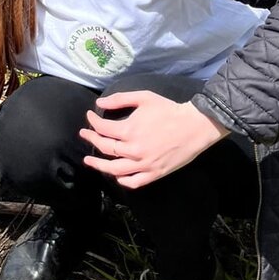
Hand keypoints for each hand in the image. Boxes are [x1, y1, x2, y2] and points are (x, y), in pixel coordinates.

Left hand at [79, 91, 228, 188]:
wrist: (194, 126)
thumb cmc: (168, 110)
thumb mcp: (143, 97)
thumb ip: (119, 99)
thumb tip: (99, 103)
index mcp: (130, 130)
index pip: (102, 128)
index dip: (93, 121)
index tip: (90, 116)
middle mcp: (134, 150)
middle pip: (105, 149)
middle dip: (91, 140)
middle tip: (84, 134)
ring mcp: (144, 164)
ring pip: (115, 170)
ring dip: (99, 165)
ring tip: (89, 161)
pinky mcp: (155, 174)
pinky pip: (134, 182)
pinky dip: (122, 180)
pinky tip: (116, 175)